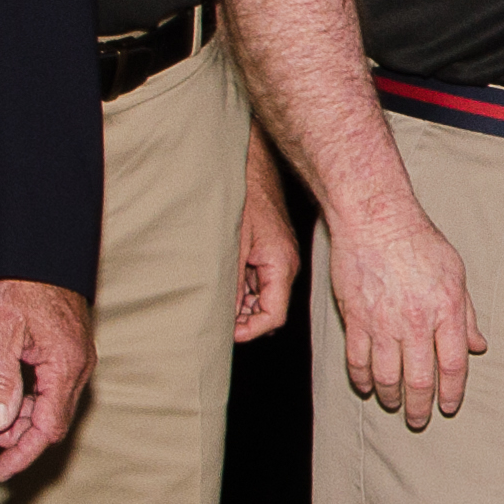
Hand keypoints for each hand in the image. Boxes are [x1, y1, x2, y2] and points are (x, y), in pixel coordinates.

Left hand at [0, 278, 93, 476]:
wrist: (38, 251)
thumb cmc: (22, 285)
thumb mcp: (3, 332)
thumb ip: (2, 381)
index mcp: (66, 366)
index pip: (48, 428)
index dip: (22, 453)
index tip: (0, 472)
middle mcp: (77, 367)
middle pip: (49, 422)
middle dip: (15, 433)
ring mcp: (76, 360)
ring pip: (48, 406)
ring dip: (17, 415)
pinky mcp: (68, 352)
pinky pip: (50, 389)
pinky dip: (25, 398)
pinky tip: (1, 389)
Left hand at [232, 146, 301, 341]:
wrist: (251, 169)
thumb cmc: (244, 199)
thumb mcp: (232, 245)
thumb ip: (231, 284)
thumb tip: (226, 316)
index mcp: (281, 265)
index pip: (274, 316)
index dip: (251, 331)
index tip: (228, 334)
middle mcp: (286, 266)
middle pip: (271, 310)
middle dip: (246, 321)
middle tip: (217, 320)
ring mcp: (280, 261)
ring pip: (264, 298)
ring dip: (243, 306)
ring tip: (217, 303)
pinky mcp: (271, 255)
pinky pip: (261, 283)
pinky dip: (244, 291)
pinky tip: (224, 287)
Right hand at [325, 193, 481, 423]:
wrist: (375, 219)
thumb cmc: (419, 241)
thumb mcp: (455, 273)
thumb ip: (467, 313)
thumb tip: (479, 346)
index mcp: (445, 311)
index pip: (453, 366)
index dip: (452, 393)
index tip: (449, 407)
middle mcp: (415, 322)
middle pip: (420, 380)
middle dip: (421, 407)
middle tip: (419, 420)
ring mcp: (382, 323)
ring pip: (387, 377)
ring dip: (391, 398)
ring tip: (393, 406)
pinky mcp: (355, 318)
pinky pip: (358, 360)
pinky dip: (362, 379)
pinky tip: (367, 387)